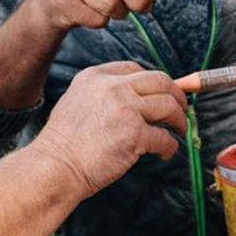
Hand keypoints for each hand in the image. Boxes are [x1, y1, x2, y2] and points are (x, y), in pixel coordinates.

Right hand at [27, 62, 187, 199]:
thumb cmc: (63, 144)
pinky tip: (166, 153)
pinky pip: (164, 137)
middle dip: (176, 94)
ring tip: (178, 131)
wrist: (54, 167)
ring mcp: (125, 108)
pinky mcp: (135, 133)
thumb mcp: (77, 102)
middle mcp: (112, 87)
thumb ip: (102, 95)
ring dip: (178, 119)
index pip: (135, 69)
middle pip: (159, 80)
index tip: (161, 94)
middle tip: (182, 109)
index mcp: (95, 76)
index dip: (153, 82)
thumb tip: (134, 100)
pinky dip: (170, 146)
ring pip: (168, 105)